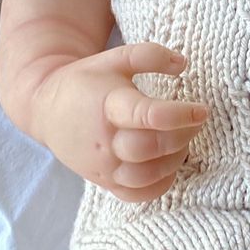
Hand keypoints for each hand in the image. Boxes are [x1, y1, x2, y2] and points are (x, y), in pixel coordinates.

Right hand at [31, 42, 209, 202]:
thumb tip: (184, 64)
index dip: (180, 114)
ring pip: (146, 175)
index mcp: (107, 105)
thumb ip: (149, 55)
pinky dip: (161, 184)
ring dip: (174, 161)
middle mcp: (104, 140)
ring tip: (182, 141)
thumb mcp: (114, 58)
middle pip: (150, 148)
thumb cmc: (87, 82)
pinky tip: (168, 164)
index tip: (201, 109)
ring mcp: (103, 166)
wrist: (47, 110)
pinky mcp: (105, 182)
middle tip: (194, 123)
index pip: (147, 115)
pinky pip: (138, 194)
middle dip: (181, 137)